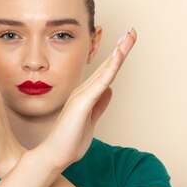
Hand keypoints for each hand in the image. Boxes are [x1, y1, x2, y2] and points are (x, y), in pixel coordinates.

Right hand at [39, 28, 136, 169]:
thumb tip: (109, 90)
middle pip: (107, 66)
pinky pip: (100, 83)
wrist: (54, 156)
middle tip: (132, 31)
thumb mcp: (90, 121)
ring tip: (129, 36)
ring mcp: (82, 96)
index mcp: (86, 96)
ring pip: (105, 70)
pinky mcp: (82, 104)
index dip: (117, 58)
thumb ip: (99, 105)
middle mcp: (83, 92)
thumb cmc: (69, 142)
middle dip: (121, 48)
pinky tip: (118, 56)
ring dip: (118, 52)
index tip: (126, 43)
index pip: (106, 73)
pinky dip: (110, 69)